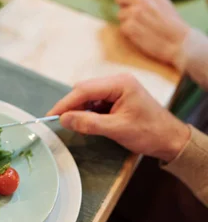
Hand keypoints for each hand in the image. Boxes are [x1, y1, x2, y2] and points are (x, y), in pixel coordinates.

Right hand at [48, 74, 190, 161]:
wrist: (171, 139)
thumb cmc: (149, 133)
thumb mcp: (117, 129)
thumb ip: (89, 123)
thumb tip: (64, 119)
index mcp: (120, 83)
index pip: (85, 89)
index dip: (66, 103)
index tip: (51, 116)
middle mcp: (117, 81)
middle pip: (85, 90)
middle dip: (71, 105)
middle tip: (60, 122)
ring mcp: (117, 89)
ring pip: (88, 96)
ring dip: (79, 109)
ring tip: (73, 124)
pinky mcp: (117, 98)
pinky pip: (95, 102)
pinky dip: (87, 112)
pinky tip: (86, 122)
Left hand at [115, 0, 188, 67]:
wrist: (179, 42)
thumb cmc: (170, 22)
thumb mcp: (161, 0)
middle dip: (124, 6)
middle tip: (135, 15)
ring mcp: (135, 13)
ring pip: (120, 14)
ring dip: (128, 21)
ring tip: (142, 26)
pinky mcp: (130, 27)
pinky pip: (122, 27)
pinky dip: (129, 32)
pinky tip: (141, 34)